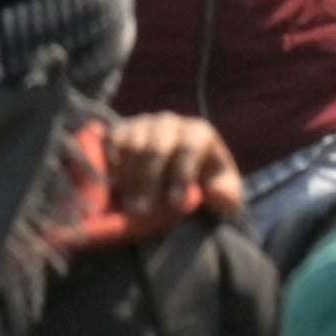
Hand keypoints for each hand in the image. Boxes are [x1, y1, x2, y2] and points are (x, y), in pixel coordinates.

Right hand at [96, 112, 244, 223]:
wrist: (176, 178)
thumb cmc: (203, 186)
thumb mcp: (222, 194)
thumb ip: (226, 195)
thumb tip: (217, 194)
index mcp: (198, 133)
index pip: (190, 147)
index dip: (183, 174)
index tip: (176, 204)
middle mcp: (169, 123)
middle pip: (156, 146)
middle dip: (149, 181)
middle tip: (142, 212)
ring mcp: (142, 124)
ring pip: (132, 144)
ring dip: (128, 179)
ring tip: (126, 208)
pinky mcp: (120, 131)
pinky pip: (111, 140)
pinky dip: (109, 162)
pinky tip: (111, 185)